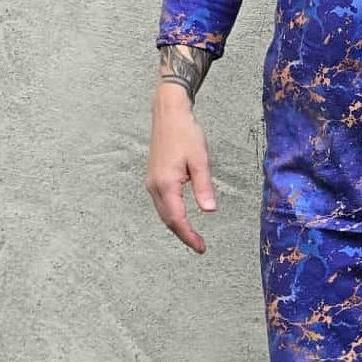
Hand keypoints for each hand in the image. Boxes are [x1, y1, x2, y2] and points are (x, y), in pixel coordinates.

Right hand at [144, 87, 216, 253]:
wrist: (168, 114)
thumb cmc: (185, 133)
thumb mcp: (200, 160)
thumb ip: (204, 187)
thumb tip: (209, 210)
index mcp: (166, 184)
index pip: (177, 219)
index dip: (189, 236)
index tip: (201, 247)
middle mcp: (154, 186)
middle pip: (168, 220)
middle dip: (183, 235)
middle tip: (199, 246)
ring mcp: (152, 182)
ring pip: (163, 213)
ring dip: (176, 226)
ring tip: (192, 236)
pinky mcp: (153, 178)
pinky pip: (161, 203)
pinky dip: (171, 214)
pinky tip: (181, 217)